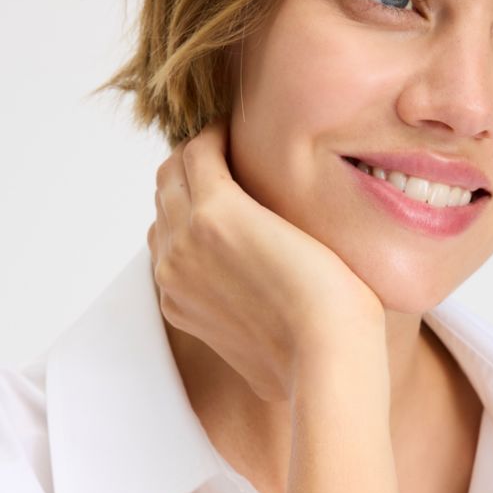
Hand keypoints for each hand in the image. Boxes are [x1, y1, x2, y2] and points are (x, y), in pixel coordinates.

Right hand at [148, 120, 384, 402]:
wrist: (327, 356)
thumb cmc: (314, 362)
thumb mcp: (266, 360)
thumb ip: (252, 339)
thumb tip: (273, 347)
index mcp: (177, 300)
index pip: (168, 234)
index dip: (195, 206)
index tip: (230, 190)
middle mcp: (170, 269)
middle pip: (166, 197)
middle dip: (194, 172)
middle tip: (235, 156)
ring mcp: (185, 239)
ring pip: (176, 170)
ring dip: (205, 149)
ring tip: (241, 139)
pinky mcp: (215, 212)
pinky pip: (199, 152)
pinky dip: (218, 135)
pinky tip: (244, 131)